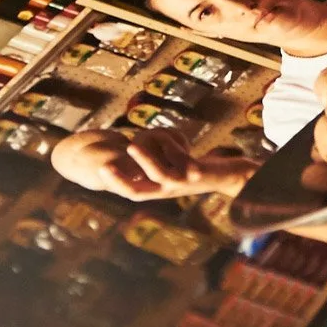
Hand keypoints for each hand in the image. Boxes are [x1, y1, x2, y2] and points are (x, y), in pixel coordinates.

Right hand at [53, 130, 256, 200]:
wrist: (229, 176)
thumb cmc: (199, 169)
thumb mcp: (174, 166)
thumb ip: (156, 161)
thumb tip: (135, 152)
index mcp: (158, 188)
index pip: (131, 189)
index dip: (114, 182)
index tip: (97, 169)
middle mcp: (166, 190)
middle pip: (138, 190)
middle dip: (120, 179)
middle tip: (101, 166)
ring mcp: (181, 184)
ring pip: (159, 175)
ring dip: (145, 160)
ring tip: (131, 144)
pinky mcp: (196, 174)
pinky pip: (180, 162)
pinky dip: (170, 149)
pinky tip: (164, 136)